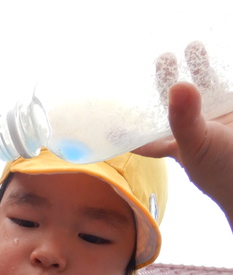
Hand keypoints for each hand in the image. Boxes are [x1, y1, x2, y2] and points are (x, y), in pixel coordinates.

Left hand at [135, 43, 232, 221]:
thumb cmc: (224, 172)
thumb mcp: (196, 146)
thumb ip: (184, 119)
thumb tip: (176, 87)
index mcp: (177, 146)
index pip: (146, 140)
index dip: (129, 132)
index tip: (109, 123)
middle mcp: (196, 132)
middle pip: (176, 105)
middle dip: (167, 82)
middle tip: (163, 58)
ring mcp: (218, 121)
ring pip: (204, 91)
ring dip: (197, 70)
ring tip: (192, 46)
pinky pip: (225, 90)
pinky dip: (219, 73)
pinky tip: (213, 55)